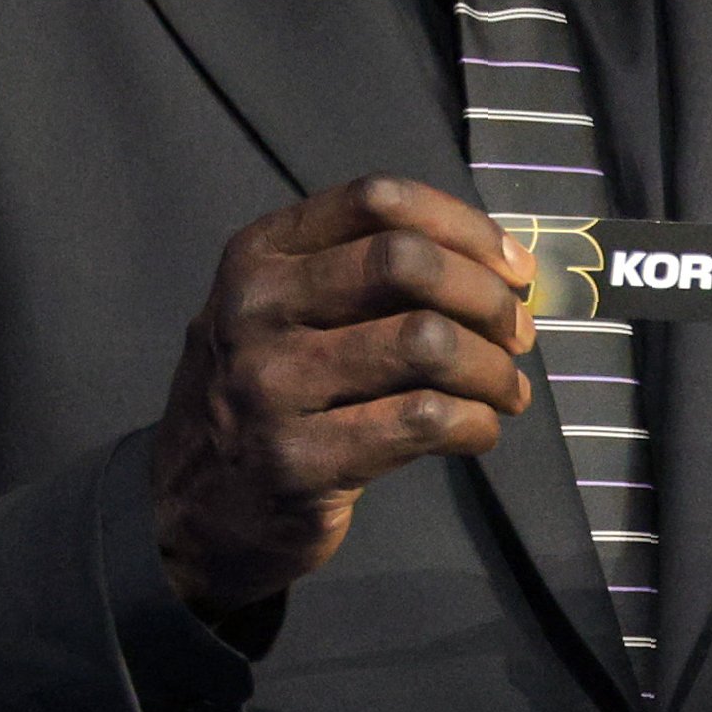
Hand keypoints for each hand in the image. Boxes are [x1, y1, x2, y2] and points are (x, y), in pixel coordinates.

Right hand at [151, 175, 538, 619]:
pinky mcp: (300, 460)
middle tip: (518, 334)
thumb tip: (500, 267)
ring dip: (492, 368)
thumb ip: (363, 276)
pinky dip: (475, 423)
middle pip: (405, 262)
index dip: (464, 227)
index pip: (377, 201)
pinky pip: (422, 419)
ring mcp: (271, 387)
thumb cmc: (267, 398)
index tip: (513, 268)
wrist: (192, 510)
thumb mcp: (282, 314)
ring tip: (507, 391)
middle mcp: (255, 309)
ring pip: (424, 342)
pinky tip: (479, 430)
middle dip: (486, 296)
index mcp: (260, 256)